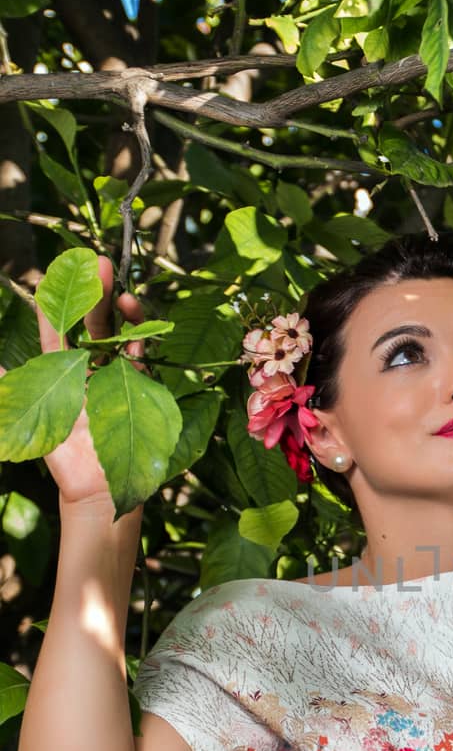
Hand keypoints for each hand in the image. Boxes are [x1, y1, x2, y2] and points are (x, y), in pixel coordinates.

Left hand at [0, 255, 147, 509]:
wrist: (93, 489)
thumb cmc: (59, 455)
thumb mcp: (23, 417)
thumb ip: (7, 386)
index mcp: (60, 369)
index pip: (58, 325)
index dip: (60, 297)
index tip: (64, 267)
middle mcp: (89, 368)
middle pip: (94, 321)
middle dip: (98, 291)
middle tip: (100, 261)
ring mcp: (115, 378)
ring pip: (121, 335)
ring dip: (124, 313)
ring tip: (124, 293)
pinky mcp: (137, 393)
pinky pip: (141, 362)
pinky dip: (142, 344)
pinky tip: (139, 332)